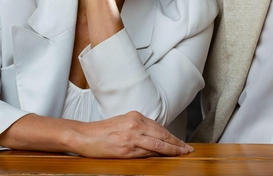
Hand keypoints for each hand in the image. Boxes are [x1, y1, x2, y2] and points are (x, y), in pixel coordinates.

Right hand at [0, 111, 192, 157]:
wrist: (84, 136)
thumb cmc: (102, 131)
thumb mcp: (123, 122)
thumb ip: (139, 127)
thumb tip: (155, 137)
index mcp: (135, 116)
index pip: (159, 127)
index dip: (172, 136)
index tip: (182, 142)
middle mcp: (135, 124)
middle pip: (162, 135)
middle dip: (177, 143)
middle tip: (188, 149)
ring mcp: (131, 137)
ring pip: (158, 144)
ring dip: (172, 150)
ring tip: (182, 154)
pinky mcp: (126, 149)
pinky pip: (146, 153)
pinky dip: (158, 155)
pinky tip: (166, 157)